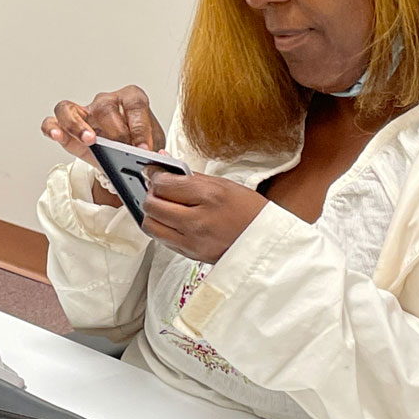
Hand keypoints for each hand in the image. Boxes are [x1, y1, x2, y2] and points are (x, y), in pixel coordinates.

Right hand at [41, 85, 165, 166]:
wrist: (125, 157)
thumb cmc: (138, 144)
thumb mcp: (152, 145)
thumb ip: (155, 150)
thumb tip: (157, 158)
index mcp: (131, 99)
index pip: (135, 103)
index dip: (140, 127)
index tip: (143, 148)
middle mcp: (105, 102)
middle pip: (104, 107)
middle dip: (115, 132)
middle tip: (121, 149)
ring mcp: (83, 113)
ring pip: (70, 108)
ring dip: (78, 125)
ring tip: (89, 141)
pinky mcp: (66, 127)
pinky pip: (52, 121)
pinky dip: (52, 128)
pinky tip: (57, 136)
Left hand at [141, 171, 267, 261]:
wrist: (267, 242)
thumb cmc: (250, 212)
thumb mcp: (224, 185)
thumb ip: (190, 176)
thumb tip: (164, 163)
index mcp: (209, 197)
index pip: (163, 184)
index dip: (154, 175)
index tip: (153, 172)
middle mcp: (197, 221)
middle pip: (152, 205)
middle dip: (151, 194)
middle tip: (158, 189)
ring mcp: (192, 241)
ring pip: (151, 226)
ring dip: (153, 214)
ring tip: (164, 206)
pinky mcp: (190, 255)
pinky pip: (162, 240)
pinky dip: (162, 228)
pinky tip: (173, 221)